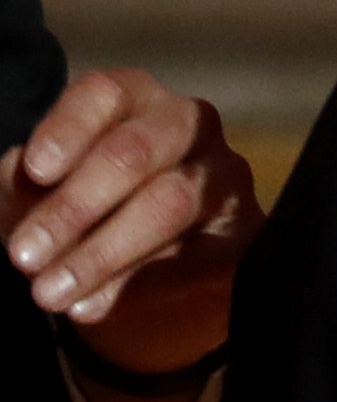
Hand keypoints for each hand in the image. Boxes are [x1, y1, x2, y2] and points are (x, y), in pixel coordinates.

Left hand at [7, 69, 263, 401]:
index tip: (35, 170)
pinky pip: (198, 259)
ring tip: (48, 294)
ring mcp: (226, 180)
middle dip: (75, 205)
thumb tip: (28, 178)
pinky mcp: (248, 236)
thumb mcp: (38, 195)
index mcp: (135, 101)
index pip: (105, 93)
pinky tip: (89, 307)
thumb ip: (25, 182)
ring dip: (100, 254)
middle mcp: (190, 127)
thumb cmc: (82, 214)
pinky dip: (137, 287)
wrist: (140, 277)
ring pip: (170, 203)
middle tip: (23, 256)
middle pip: (137, 149)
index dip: (68, 128)